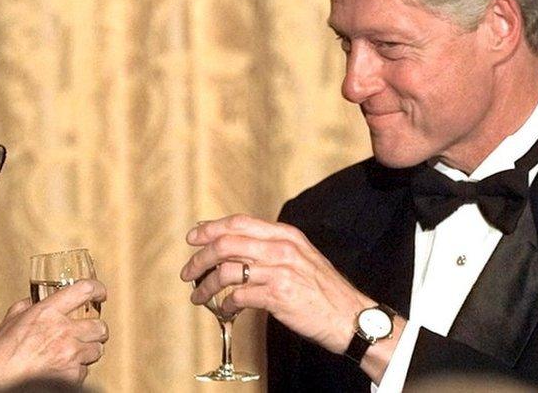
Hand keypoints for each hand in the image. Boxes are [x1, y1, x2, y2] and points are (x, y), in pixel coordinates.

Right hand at [0, 279, 107, 387]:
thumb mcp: (7, 324)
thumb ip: (23, 308)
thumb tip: (32, 302)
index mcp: (47, 312)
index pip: (84, 290)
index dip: (97, 289)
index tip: (99, 293)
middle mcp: (63, 331)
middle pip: (100, 326)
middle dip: (96, 329)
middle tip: (89, 332)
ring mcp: (69, 355)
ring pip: (97, 350)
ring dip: (88, 351)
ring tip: (73, 354)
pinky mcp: (72, 376)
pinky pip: (84, 371)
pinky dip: (76, 371)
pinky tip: (62, 370)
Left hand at [180, 214, 372, 354]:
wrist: (350, 316)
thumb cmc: (322, 290)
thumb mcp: (299, 257)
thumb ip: (270, 248)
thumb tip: (233, 245)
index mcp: (285, 234)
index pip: (239, 222)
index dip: (210, 228)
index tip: (193, 237)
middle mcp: (281, 248)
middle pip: (226, 243)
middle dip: (200, 258)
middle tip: (188, 272)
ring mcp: (280, 271)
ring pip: (227, 270)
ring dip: (206, 285)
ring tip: (198, 296)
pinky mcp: (279, 295)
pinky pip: (239, 296)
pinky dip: (226, 304)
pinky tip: (225, 309)